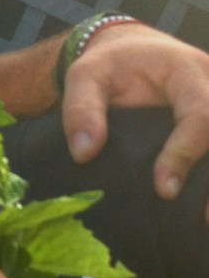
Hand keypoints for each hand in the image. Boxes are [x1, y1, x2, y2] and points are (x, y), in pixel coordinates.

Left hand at [61, 22, 208, 215]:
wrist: (127, 55)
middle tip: (203, 218)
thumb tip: (84, 153)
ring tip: (204, 222)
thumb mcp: (85, 76)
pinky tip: (200, 215)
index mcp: (188, 72)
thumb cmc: (107, 66)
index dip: (185, 151)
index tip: (163, 189)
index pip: (201, 112)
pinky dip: (206, 182)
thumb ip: (81, 110)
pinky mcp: (208, 128)